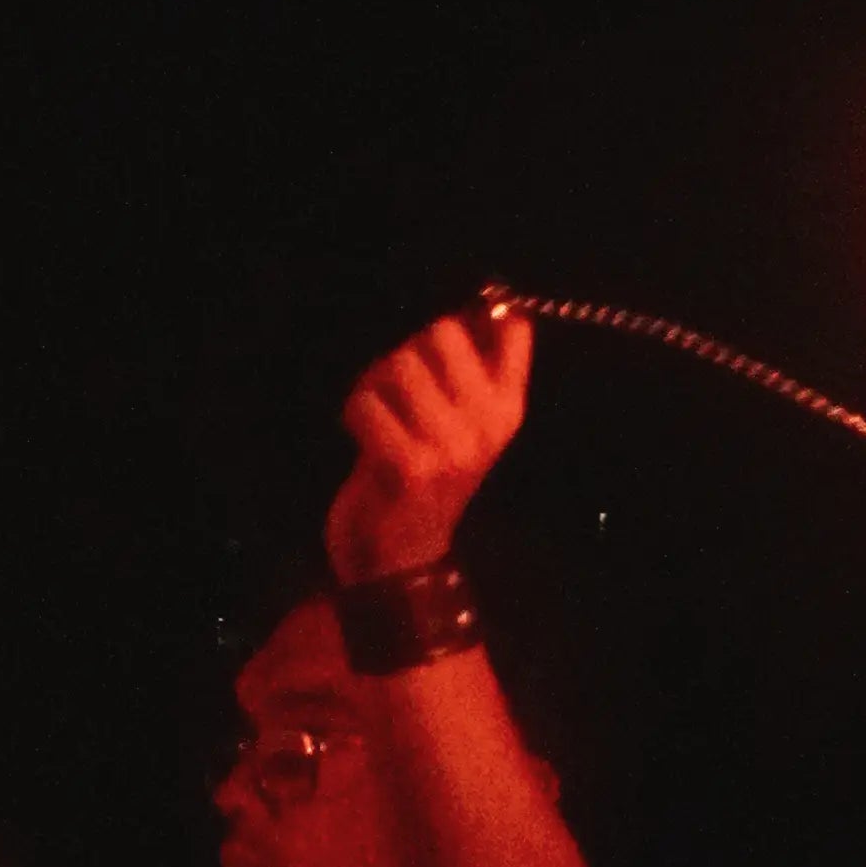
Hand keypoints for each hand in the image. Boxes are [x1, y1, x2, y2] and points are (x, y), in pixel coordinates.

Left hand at [323, 303, 531, 581]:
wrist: (399, 561)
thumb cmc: (422, 483)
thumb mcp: (457, 424)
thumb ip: (468, 368)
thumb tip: (482, 305)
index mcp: (508, 409)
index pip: (511, 328)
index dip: (468, 321)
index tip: (441, 354)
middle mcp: (488, 424)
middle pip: (441, 332)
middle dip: (407, 352)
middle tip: (396, 390)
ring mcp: (452, 446)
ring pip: (399, 364)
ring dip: (374, 384)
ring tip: (378, 416)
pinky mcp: (410, 465)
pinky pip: (366, 403)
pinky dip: (354, 414)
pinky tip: (363, 440)